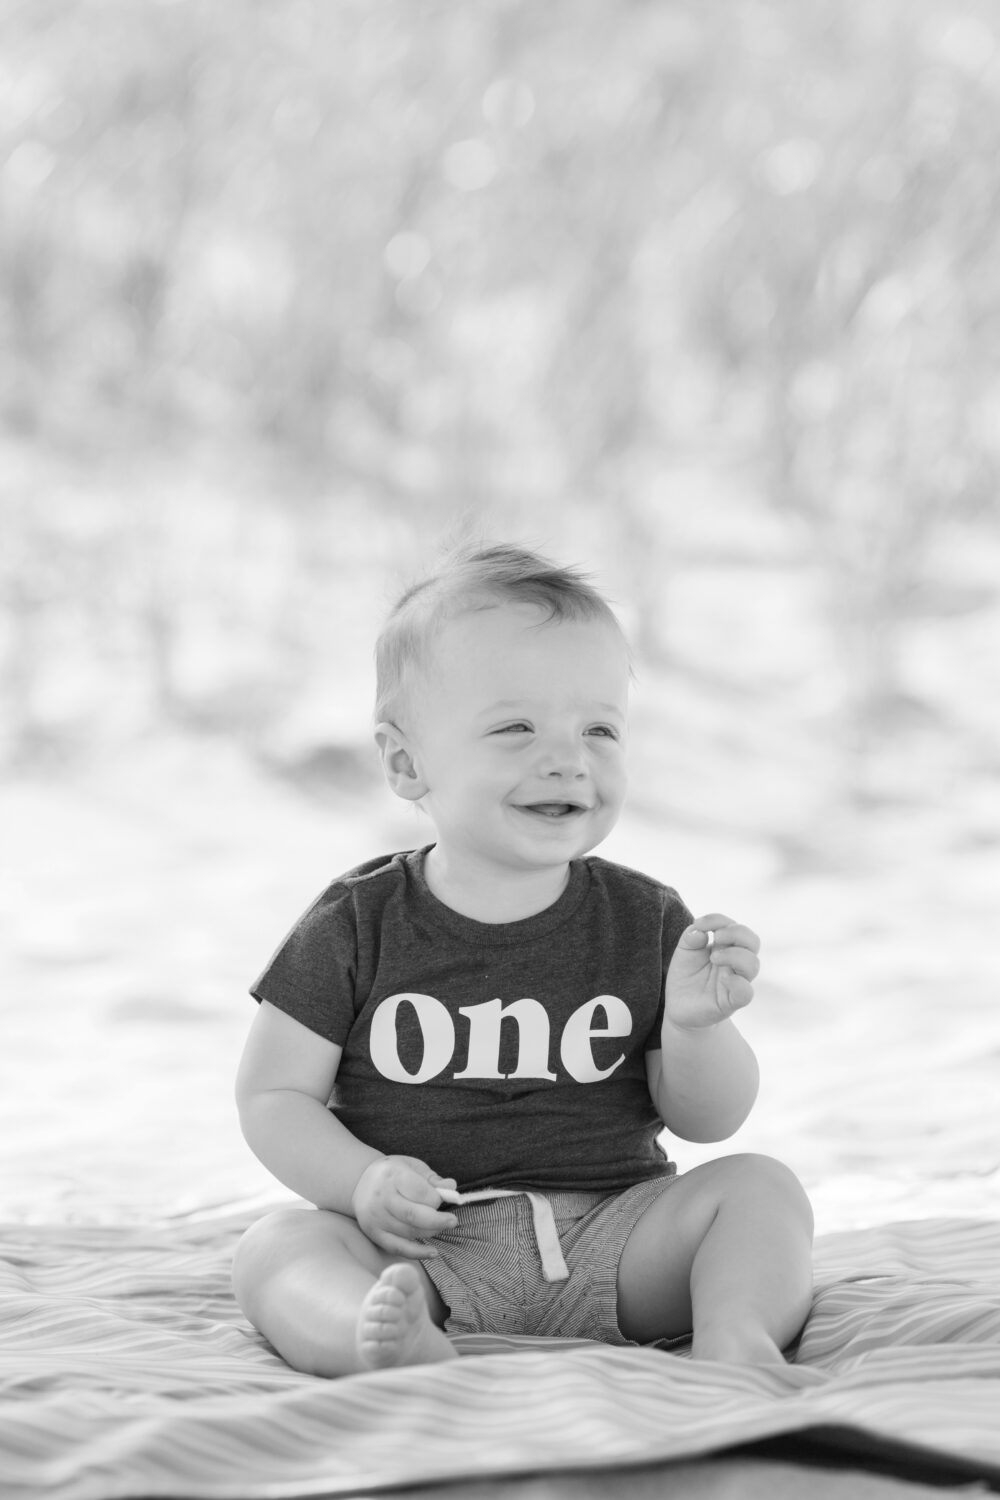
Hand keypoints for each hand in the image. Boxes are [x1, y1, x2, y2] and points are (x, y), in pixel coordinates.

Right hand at [351, 1155, 457, 1259]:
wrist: (359, 1182)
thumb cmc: (393, 1174)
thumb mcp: (412, 1167)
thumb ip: (432, 1179)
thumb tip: (452, 1187)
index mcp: (393, 1175)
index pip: (420, 1191)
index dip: (436, 1198)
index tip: (443, 1198)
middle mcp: (382, 1197)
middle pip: (413, 1215)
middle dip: (437, 1220)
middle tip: (452, 1221)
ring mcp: (376, 1218)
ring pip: (408, 1232)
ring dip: (430, 1232)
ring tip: (440, 1226)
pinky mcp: (374, 1234)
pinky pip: (398, 1248)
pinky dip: (417, 1253)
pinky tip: (433, 1252)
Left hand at [664, 914, 760, 1028]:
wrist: (679, 1007)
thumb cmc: (686, 976)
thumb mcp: (684, 951)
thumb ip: (691, 938)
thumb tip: (699, 931)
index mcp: (727, 947)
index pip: (735, 927)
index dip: (719, 920)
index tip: (698, 924)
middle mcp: (735, 962)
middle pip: (753, 941)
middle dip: (736, 933)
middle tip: (717, 937)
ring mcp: (736, 981)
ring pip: (753, 964)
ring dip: (734, 955)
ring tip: (714, 958)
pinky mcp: (732, 1001)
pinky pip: (746, 992)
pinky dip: (738, 982)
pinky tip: (723, 978)